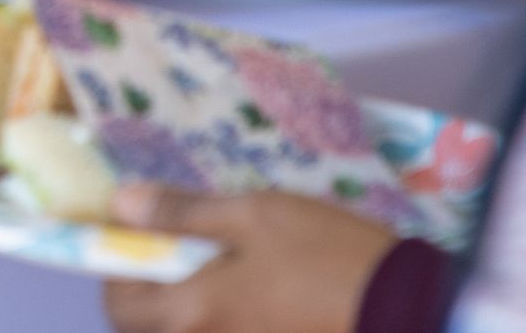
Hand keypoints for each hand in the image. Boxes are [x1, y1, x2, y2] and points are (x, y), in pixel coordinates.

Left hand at [102, 190, 394, 332]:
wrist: (408, 312)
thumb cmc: (325, 256)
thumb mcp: (252, 216)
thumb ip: (182, 212)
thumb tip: (121, 205)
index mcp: (194, 312)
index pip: (119, 306)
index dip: (116, 271)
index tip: (135, 240)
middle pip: (150, 329)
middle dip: (148, 295)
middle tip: (176, 253)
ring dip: (185, 311)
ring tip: (217, 271)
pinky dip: (223, 322)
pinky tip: (250, 296)